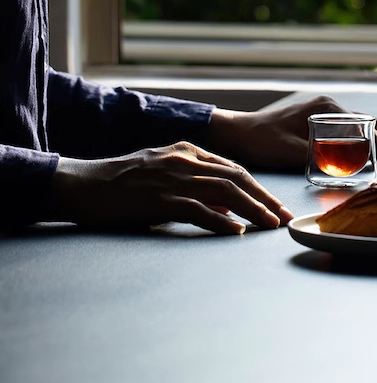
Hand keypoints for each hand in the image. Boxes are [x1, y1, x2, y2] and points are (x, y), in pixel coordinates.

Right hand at [52, 141, 293, 234]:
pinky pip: (198, 209)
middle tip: (285, 218)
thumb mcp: (164, 173)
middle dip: (265, 198)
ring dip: (252, 209)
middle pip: (237, 178)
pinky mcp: (160, 199)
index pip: (234, 168)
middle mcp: (185, 160)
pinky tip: (236, 231)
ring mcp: (173, 178)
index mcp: (187, 151)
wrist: (85, 184)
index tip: (277, 206)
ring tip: (270, 225)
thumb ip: (195, 185)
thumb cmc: (123, 183)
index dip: (259, 188)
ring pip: (225, 192)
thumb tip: (228, 207)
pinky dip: (220, 220)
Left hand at [204, 94, 376, 171]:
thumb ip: (321, 156)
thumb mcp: (291, 151)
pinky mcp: (318, 120)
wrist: (236, 131)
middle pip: (372, 123)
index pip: (368, 126)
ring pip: (364, 127)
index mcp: (326, 108)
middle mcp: (329, 105)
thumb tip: (352, 166)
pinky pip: (351, 131)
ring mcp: (324, 111)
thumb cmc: (260, 140)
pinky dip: (368, 143)